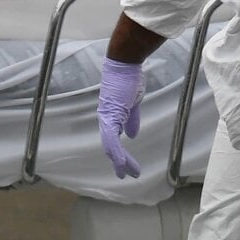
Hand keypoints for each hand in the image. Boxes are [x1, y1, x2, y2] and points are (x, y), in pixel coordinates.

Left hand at [97, 57, 144, 178]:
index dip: (120, 154)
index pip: (114, 140)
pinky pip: (112, 139)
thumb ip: (131, 120)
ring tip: (127, 174)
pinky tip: (122, 163)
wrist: (125, 65)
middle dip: (120, 162)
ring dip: (119, 161)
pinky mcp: (111, 116)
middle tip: (127, 175)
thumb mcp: (133, 104)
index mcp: (112, 117)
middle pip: (110, 147)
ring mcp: (107, 118)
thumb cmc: (129, 79)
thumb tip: (131, 135)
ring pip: (110, 146)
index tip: (127, 165)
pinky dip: (117, 152)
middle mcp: (106, 119)